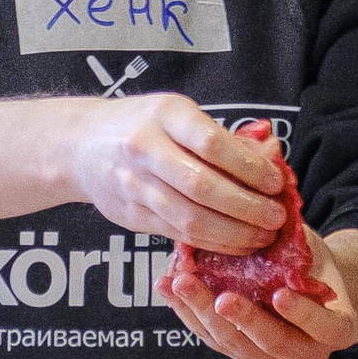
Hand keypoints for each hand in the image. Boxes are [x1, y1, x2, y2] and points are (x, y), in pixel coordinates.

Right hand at [67, 94, 288, 251]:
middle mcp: (144, 148)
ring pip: (189, 218)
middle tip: (276, 218)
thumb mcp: (179, 114)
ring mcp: (134, 185)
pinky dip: (211, 243)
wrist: (81, 144)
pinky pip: (177, 234)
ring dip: (233, 234)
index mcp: (164, 114)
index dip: (249, 167)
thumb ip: (223, 136)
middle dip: (247, 208)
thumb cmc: (144, 124)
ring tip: (262, 238)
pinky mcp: (131, 215)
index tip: (276, 183)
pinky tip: (235, 245)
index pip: (212, 143)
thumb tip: (273, 154)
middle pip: (202, 187)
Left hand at [162, 222, 357, 358]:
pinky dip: (187, 312)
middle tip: (221, 298)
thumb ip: (297, 247)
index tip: (280, 295)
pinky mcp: (238, 350)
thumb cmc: (314, 263)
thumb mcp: (313, 250)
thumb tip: (268, 213)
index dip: (304, 315)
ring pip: (236, 346)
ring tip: (181, 283)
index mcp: (336, 328)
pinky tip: (167, 286)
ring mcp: (268, 357)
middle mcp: (305, 352)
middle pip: (273, 345)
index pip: (326, 328)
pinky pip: (212, 338)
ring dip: (204, 314)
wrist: (310, 289)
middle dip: (244, 321)